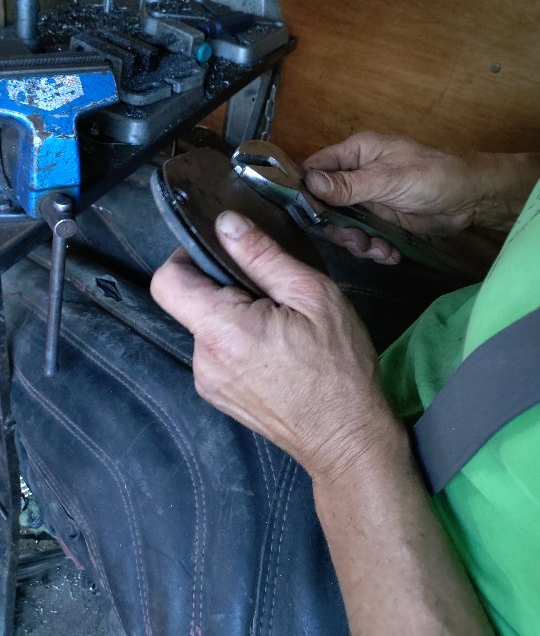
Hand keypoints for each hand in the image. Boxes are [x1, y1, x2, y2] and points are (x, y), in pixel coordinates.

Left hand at [150, 210, 396, 480]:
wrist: (347, 440)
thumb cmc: (339, 368)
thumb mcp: (313, 296)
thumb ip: (263, 256)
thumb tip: (226, 222)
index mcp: (222, 330)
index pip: (168, 281)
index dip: (187, 256)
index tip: (223, 251)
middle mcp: (203, 358)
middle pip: (189, 301)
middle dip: (223, 285)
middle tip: (270, 290)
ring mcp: (208, 381)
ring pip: (205, 325)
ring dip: (233, 314)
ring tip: (280, 323)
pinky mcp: (218, 395)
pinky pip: (216, 350)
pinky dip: (237, 339)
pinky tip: (276, 347)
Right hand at [303, 132, 517, 263]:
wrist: (471, 199)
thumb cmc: (432, 176)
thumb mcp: (389, 179)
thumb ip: (349, 185)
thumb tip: (309, 184)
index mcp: (356, 153)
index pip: (315, 168)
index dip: (306, 191)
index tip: (309, 215)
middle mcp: (357, 175)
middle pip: (325, 204)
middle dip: (337, 227)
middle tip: (355, 240)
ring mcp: (369, 200)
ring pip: (344, 225)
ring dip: (358, 242)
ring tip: (379, 249)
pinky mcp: (382, 221)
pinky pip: (365, 237)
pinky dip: (374, 249)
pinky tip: (390, 253)